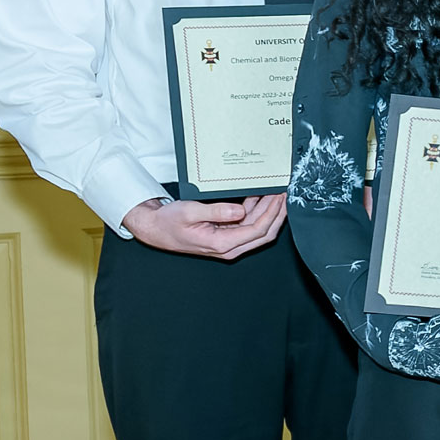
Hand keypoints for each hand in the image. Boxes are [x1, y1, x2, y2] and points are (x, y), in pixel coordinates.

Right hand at [123, 193, 285, 259]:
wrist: (155, 229)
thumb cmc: (168, 223)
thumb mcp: (189, 212)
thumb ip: (216, 211)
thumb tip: (239, 211)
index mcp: (222, 244)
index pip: (257, 230)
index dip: (272, 213)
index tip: (279, 197)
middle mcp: (229, 247)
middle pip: (264, 232)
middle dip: (277, 213)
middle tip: (284, 194)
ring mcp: (229, 242)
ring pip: (258, 228)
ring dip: (268, 211)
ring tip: (275, 192)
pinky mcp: (227, 236)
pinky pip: (248, 224)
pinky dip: (256, 211)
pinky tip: (259, 197)